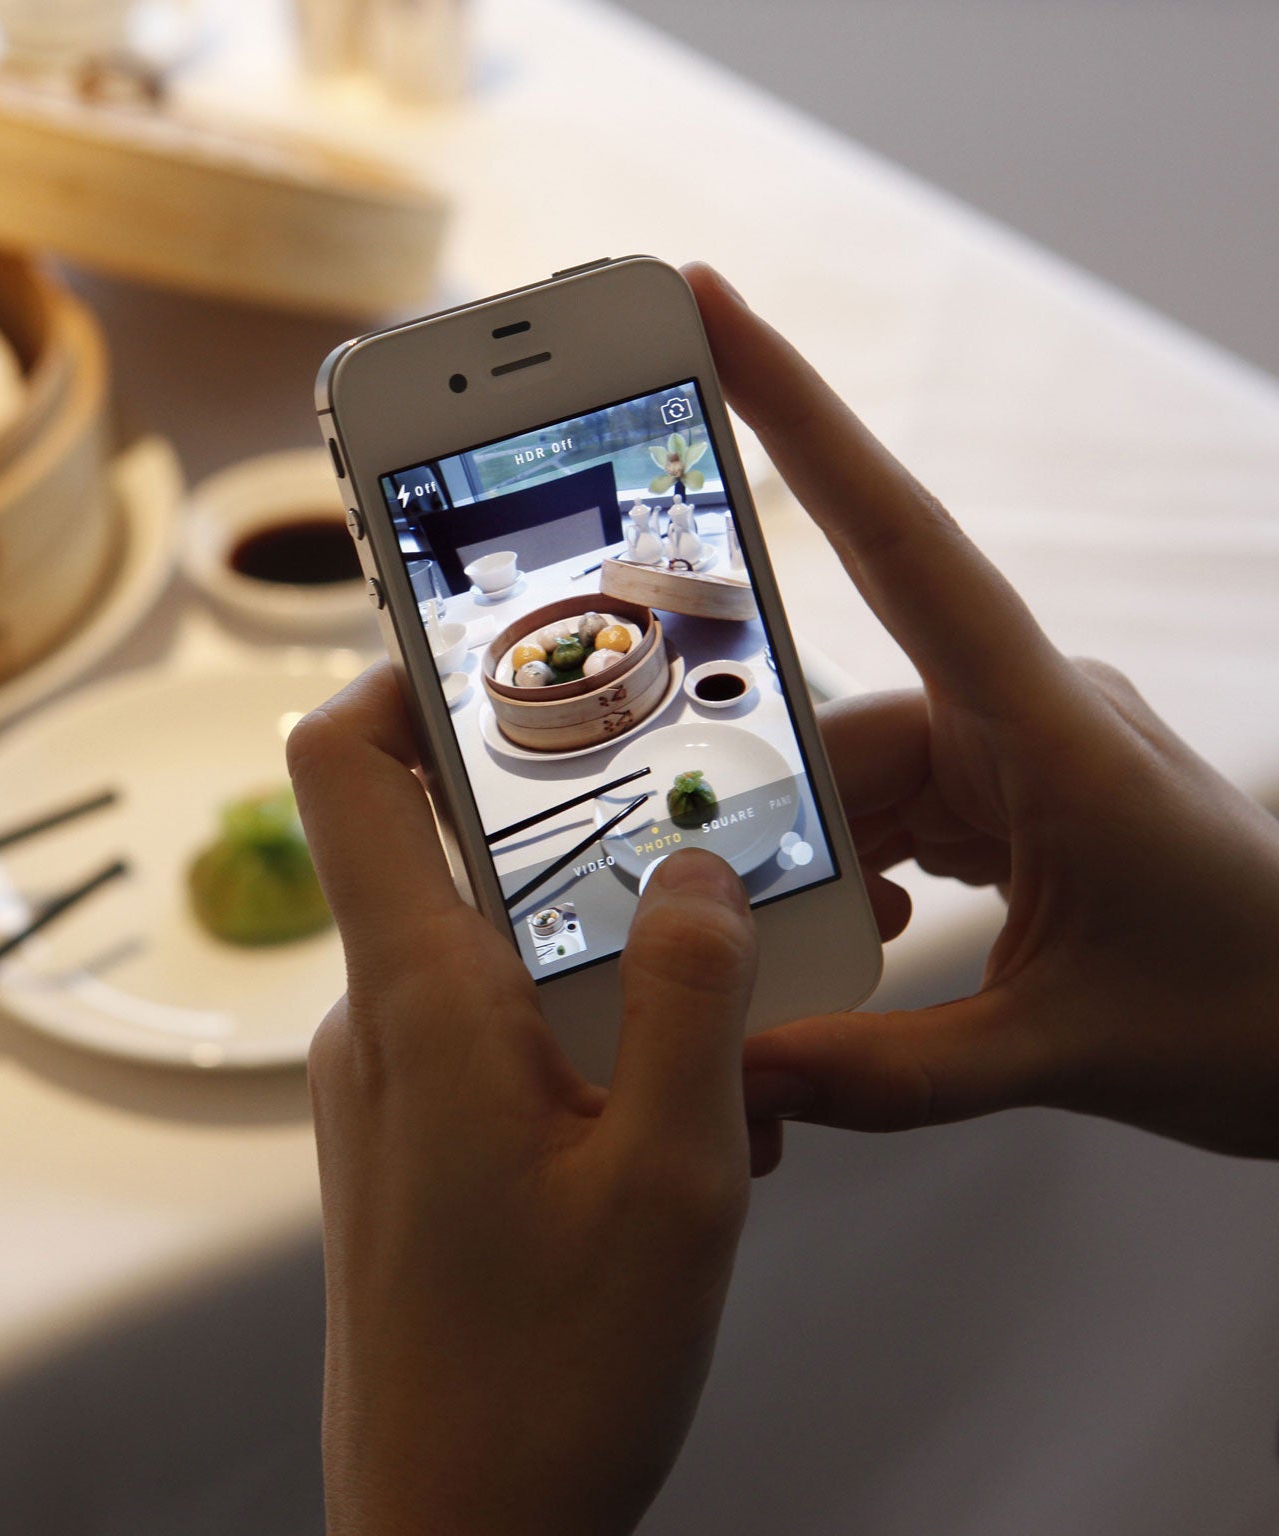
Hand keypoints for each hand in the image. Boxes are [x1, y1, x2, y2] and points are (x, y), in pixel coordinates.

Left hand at [287, 664, 759, 1535]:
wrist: (453, 1534)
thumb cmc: (546, 1381)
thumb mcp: (672, 1182)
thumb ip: (688, 1001)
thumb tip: (693, 868)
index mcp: (419, 998)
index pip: (344, 766)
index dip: (400, 676)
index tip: (502, 649)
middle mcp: (380, 1021)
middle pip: (455, 851)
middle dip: (588, 837)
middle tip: (722, 857)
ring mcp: (387, 1086)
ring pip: (499, 955)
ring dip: (614, 965)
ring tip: (741, 1037)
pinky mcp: (411, 1146)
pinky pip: (500, 1041)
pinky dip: (592, 1045)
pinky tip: (695, 1130)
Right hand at [684, 263, 1278, 1158]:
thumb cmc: (1262, 1015)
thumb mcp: (1067, 1054)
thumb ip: (886, 1069)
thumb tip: (734, 1063)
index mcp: (1047, 727)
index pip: (899, 539)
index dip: (799, 416)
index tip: (710, 305)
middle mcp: (1022, 713)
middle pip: (836, 721)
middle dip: (759, 805)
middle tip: (698, 895)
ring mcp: (1018, 756)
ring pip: (854, 778)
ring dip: (814, 867)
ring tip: (795, 966)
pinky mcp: (1016, 801)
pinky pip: (894, 814)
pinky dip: (856, 880)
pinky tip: (865, 948)